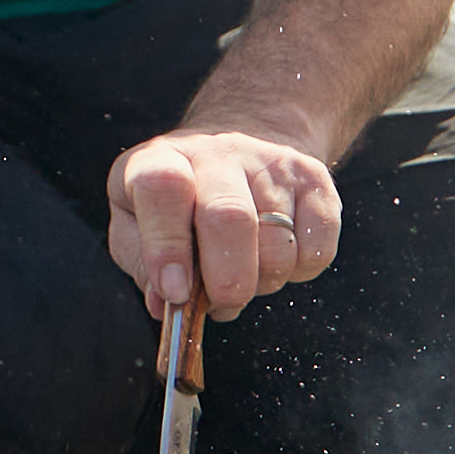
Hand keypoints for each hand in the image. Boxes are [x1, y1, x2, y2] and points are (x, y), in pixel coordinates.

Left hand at [106, 126, 342, 320]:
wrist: (239, 148)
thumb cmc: (178, 202)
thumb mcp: (137, 224)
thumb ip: (143, 266)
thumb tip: (167, 305)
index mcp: (161, 159)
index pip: (162, 186)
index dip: (167, 246)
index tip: (175, 292)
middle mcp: (216, 151)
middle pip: (229, 217)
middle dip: (226, 281)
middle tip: (220, 303)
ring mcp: (269, 161)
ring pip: (276, 245)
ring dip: (262, 282)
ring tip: (243, 274)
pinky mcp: (313, 178)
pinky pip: (317, 249)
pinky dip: (299, 272)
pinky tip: (277, 257)